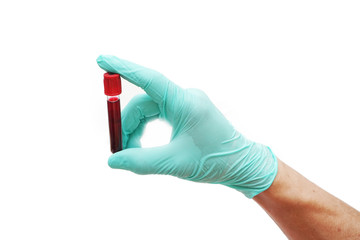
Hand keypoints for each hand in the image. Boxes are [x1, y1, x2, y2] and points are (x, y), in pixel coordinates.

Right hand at [97, 55, 276, 197]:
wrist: (240, 164)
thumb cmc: (213, 162)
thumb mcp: (174, 164)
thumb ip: (141, 162)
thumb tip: (113, 160)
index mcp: (185, 103)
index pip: (149, 80)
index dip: (124, 69)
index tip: (102, 60)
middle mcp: (185, 97)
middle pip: (143, 102)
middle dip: (127, 124)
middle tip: (118, 149)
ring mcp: (186, 102)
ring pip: (149, 109)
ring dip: (136, 128)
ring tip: (132, 152)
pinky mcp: (185, 109)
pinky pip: (158, 112)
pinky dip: (146, 127)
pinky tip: (142, 145)